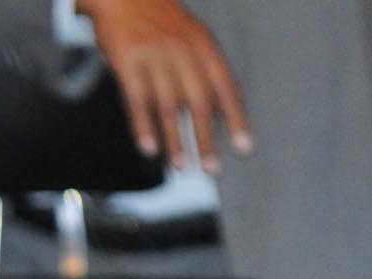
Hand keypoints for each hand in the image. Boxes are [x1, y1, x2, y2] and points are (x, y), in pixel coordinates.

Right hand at [76, 0, 252, 171]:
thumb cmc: (156, 18)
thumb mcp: (188, 34)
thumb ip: (200, 67)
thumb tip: (214, 107)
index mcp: (204, 46)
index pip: (226, 87)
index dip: (236, 119)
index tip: (244, 147)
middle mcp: (183, 52)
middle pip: (199, 102)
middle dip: (206, 138)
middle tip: (212, 168)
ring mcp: (155, 57)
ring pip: (169, 107)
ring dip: (176, 140)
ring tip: (181, 166)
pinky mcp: (128, 63)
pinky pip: (137, 101)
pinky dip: (143, 127)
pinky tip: (149, 147)